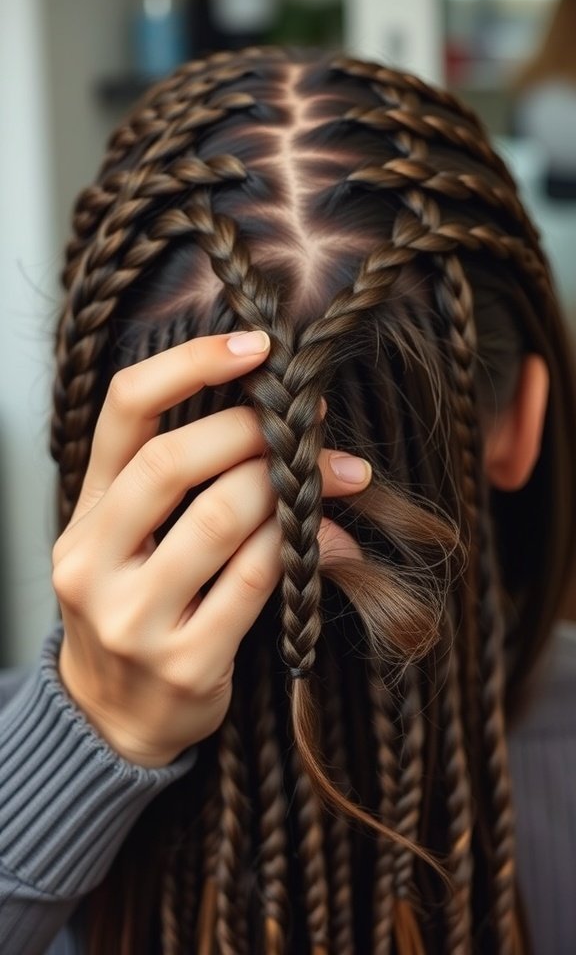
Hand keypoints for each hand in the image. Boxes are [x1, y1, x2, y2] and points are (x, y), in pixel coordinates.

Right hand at [53, 332, 370, 766]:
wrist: (112, 717)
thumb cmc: (134, 610)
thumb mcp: (135, 543)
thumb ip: (192, 490)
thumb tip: (296, 445)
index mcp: (86, 515)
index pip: (124, 413)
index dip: (189, 364)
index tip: (255, 345)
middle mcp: (95, 560)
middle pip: (172, 463)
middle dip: (253, 432)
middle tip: (304, 421)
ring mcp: (134, 616)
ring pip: (222, 520)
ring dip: (287, 487)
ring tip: (332, 474)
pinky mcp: (185, 662)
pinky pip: (257, 581)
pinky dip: (298, 546)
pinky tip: (324, 536)